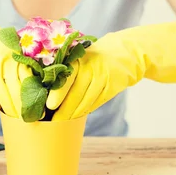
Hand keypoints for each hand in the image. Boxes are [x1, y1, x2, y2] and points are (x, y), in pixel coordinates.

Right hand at [0, 0, 32, 117]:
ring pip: (4, 97)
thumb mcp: (11, 47)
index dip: (34, 96)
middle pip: (18, 92)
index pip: (29, 81)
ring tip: (14, 116)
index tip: (39, 108)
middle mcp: (6, 64)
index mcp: (17, 56)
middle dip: (24, 108)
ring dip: (10, 109)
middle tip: (28, 117)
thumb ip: (22, 62)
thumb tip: (35, 83)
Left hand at [47, 20, 175, 120]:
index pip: (66, 78)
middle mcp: (91, 67)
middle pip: (75, 93)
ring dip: (74, 113)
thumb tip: (48, 92)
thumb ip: (68, 70)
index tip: (48, 106)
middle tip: (52, 121)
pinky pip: (97, 102)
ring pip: (86, 100)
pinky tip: (78, 115)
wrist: (127, 52)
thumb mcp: (82, 56)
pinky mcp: (114, 86)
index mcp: (79, 59)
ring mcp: (104, 77)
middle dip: (63, 110)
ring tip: (63, 122)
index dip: (57, 94)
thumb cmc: (96, 57)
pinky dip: (87, 109)